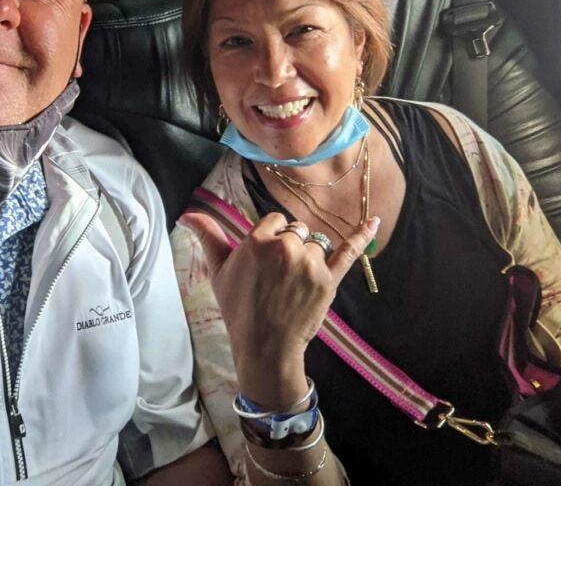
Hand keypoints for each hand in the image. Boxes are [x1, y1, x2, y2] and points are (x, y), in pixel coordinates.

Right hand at [178, 209, 379, 408]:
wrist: (265, 346)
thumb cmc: (238, 309)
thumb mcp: (219, 272)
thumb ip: (208, 237)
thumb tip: (187, 214)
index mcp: (258, 241)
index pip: (273, 221)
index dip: (270, 238)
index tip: (265, 259)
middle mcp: (286, 247)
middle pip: (295, 230)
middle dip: (289, 246)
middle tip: (278, 275)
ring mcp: (310, 263)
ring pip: (314, 242)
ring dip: (308, 255)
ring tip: (295, 282)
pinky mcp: (330, 279)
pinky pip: (348, 252)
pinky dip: (362, 236)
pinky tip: (373, 222)